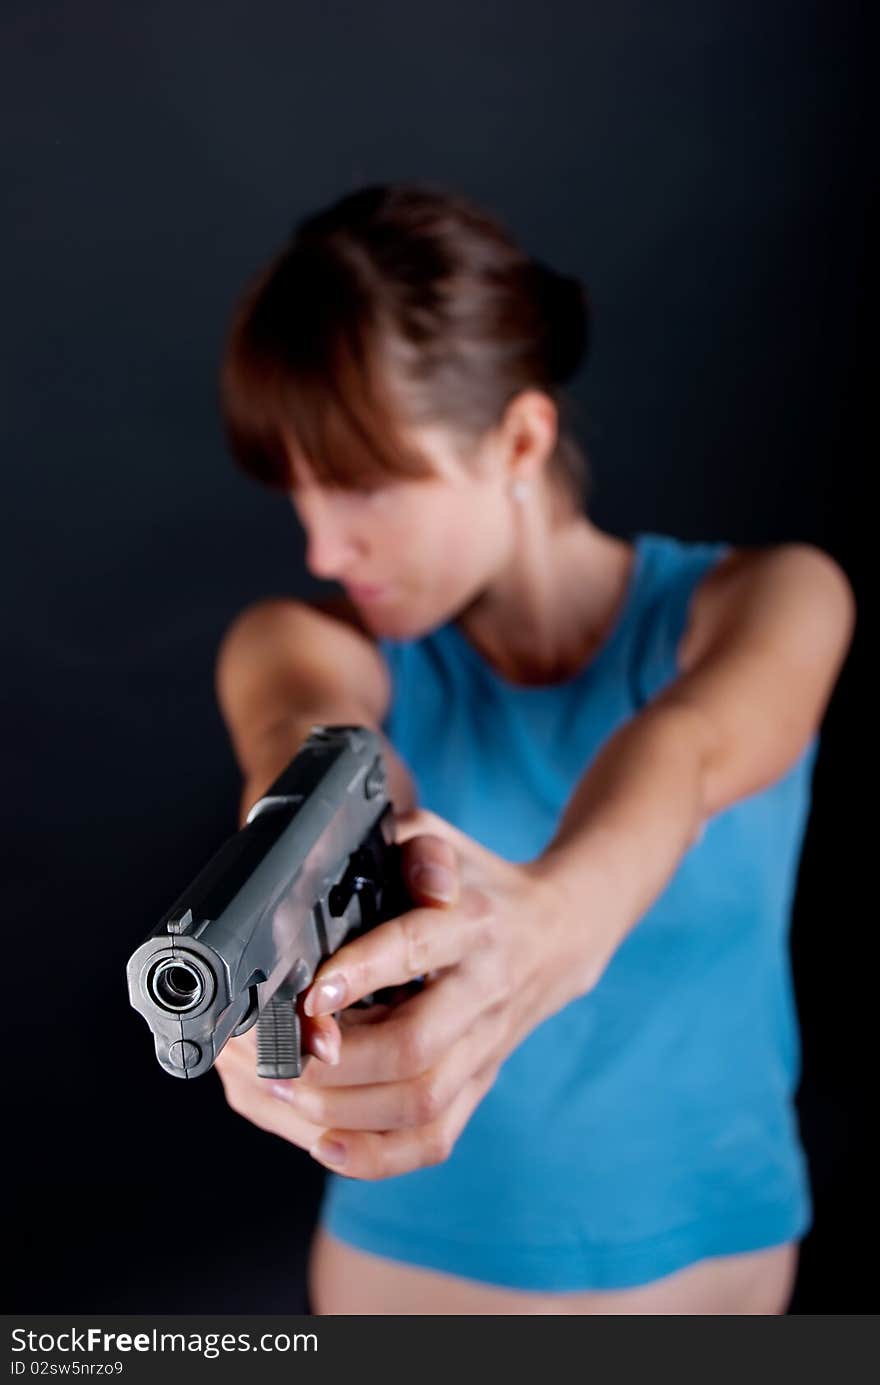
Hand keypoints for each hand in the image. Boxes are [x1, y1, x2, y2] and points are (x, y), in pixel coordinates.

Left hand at [214, 808, 589, 1179]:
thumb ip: (406, 843)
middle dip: (336, 1064)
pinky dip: (379, 1155)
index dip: (362, 973)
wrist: (561, 932)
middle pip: (414, 1047)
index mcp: (471, 923)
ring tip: (286, 1092)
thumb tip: (349, 853)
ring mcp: (485, 1045)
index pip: (416, 950)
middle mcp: (483, 990)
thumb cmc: (481, 883)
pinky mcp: (481, 1082)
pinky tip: (328, 1146)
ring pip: (421, 1101)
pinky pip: (436, 1138)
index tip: (311, 993)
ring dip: (344, 1109)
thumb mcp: (445, 841)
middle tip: (277, 1056)